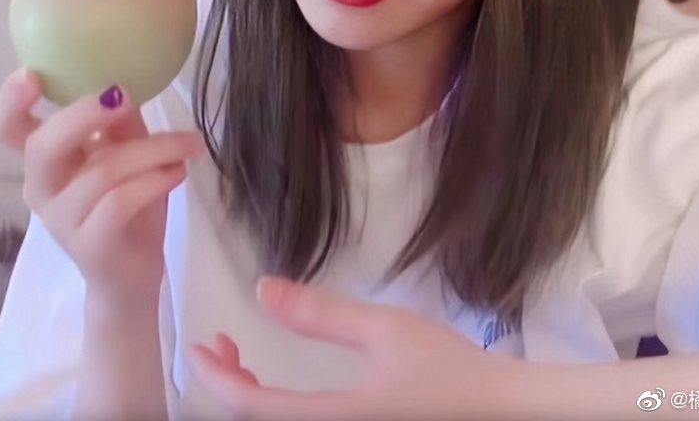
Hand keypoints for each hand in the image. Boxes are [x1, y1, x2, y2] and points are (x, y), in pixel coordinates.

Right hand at [0, 68, 205, 304]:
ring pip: (102, 171)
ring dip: (154, 149)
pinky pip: (121, 201)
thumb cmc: (127, 206)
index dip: (10, 102)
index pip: (7, 130)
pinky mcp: (90, 245)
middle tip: (124, 97)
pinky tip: (178, 172)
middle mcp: (43, 189)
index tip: (31, 74)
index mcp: (45, 160)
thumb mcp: (125, 155)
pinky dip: (155, 180)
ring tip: (189, 144)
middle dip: (82, 115)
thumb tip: (125, 86)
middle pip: (43, 147)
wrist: (133, 276)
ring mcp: (63, 220)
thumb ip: (120, 124)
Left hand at [188, 276, 516, 420]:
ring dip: (249, 397)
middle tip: (221, 342)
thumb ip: (321, 315)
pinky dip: (275, 408)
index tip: (196, 343)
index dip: (214, 376)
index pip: (249, 407)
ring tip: (241, 357)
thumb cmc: (446, 371)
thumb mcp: (384, 331)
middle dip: (227, 385)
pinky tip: (280, 384)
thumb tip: (261, 291)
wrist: (501, 413)